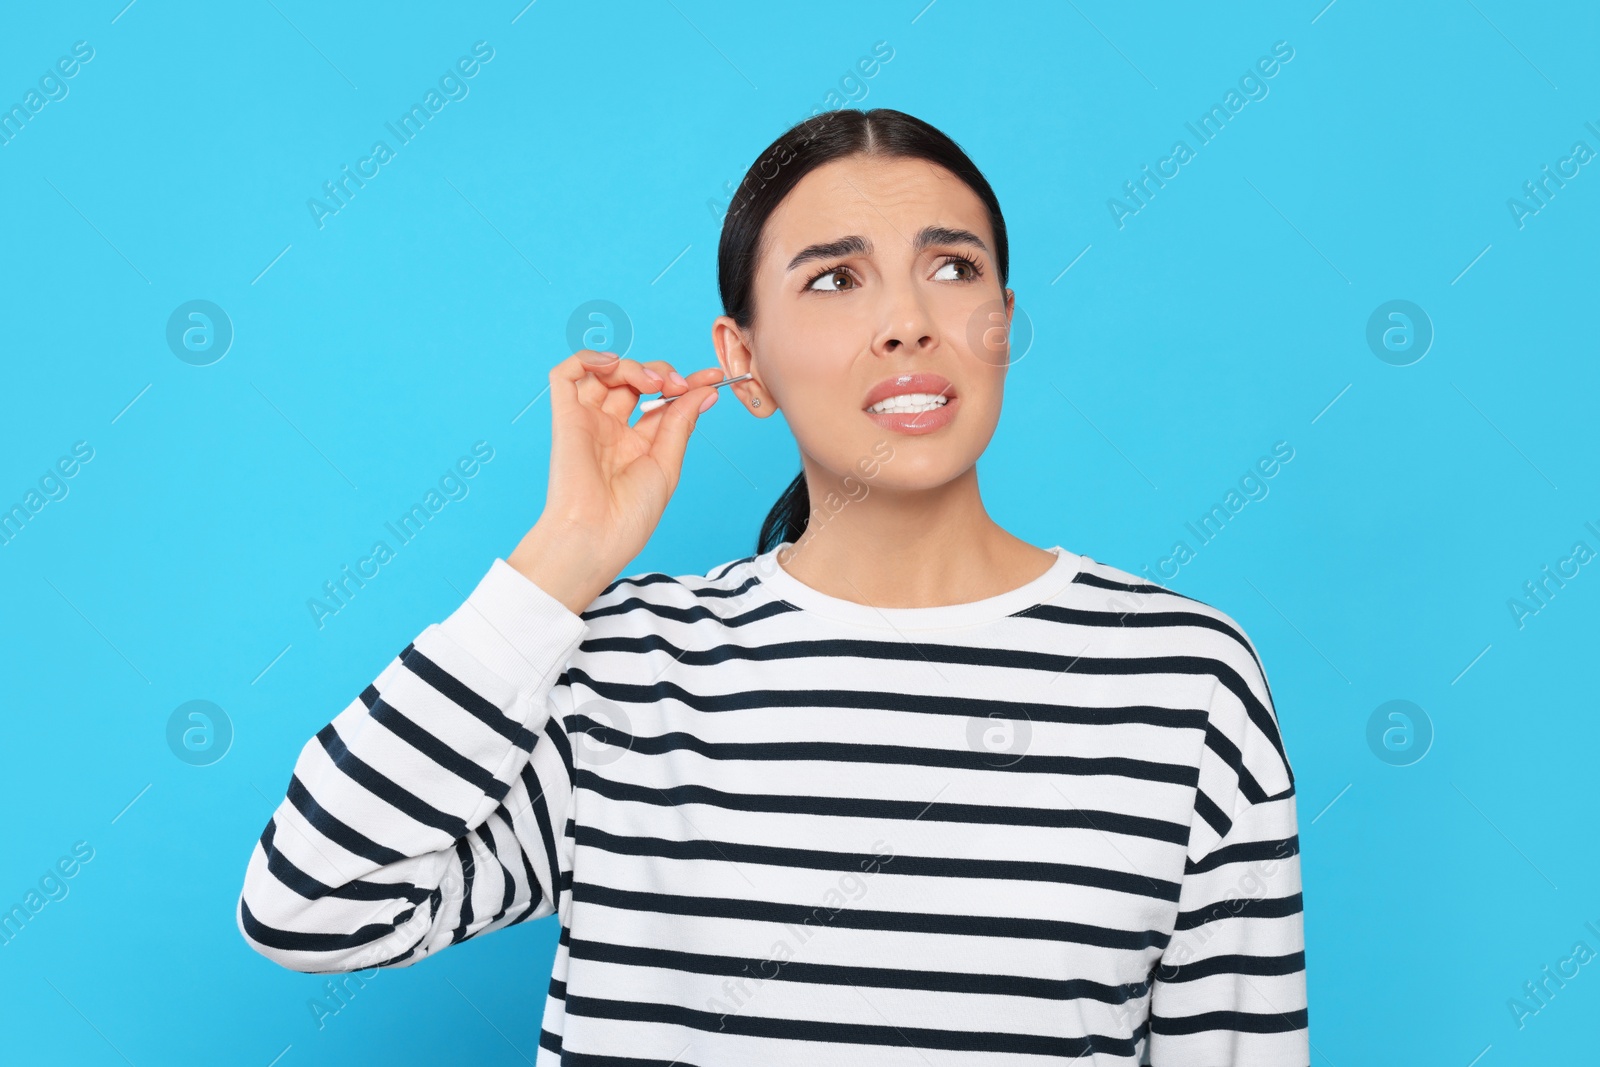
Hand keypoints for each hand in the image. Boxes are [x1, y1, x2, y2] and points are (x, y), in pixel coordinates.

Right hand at [507, 350, 729, 611]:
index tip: (713, 377)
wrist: (596, 537)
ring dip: (633, 366)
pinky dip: (588, 359)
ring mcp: (588, 421)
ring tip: (654, 382)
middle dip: (662, 374)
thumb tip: (704, 392)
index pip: (661, 402)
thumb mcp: (667, 464)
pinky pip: (566, 375)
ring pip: (605, 373)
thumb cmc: (629, 515)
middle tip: (679, 385)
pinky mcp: (565, 417)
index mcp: (636, 444)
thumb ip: (680, 423)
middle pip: (634, 382)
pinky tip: (613, 364)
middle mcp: (611, 430)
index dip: (686, 385)